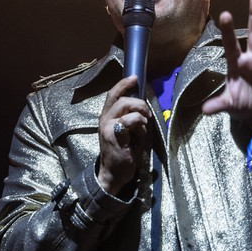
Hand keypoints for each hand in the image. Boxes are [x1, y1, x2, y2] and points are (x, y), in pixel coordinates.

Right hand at [97, 75, 151, 194]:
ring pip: (125, 106)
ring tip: (144, 124)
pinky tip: (139, 133)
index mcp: (107, 116)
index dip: (123, 84)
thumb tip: (143, 106)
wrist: (114, 172)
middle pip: (121, 98)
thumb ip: (132, 117)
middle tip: (147, 113)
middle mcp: (104, 118)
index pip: (113, 94)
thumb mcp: (127, 131)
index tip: (135, 78)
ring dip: (140, 112)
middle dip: (139, 102)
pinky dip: (139, 124)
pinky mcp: (113, 134)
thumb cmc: (123, 151)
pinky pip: (130, 120)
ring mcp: (107, 126)